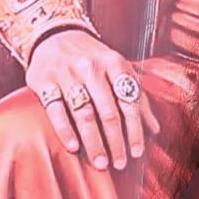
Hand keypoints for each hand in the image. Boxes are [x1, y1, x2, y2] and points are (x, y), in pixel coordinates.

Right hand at [28, 30, 159, 168]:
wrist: (54, 34)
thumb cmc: (92, 58)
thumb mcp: (118, 68)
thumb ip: (137, 97)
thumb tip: (155, 129)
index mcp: (114, 63)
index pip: (129, 102)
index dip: (134, 130)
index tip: (136, 153)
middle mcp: (91, 67)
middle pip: (107, 111)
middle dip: (115, 141)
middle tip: (119, 163)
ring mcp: (66, 73)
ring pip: (83, 113)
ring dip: (93, 141)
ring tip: (100, 162)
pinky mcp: (44, 80)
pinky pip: (56, 110)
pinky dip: (65, 130)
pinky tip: (73, 147)